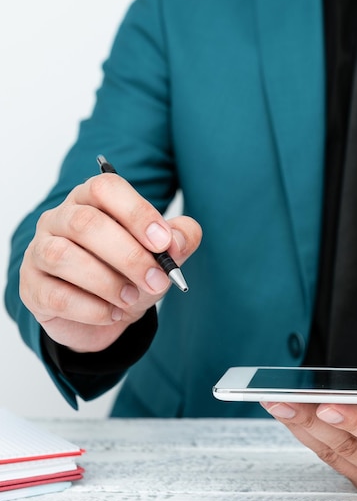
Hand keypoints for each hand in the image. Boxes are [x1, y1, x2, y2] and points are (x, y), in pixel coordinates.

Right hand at [19, 172, 201, 352]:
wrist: (108, 313)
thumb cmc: (132, 272)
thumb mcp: (163, 255)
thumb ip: (179, 239)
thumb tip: (176, 241)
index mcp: (93, 200)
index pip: (105, 188)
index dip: (137, 213)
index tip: (164, 242)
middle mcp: (60, 218)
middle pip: (85, 223)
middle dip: (129, 255)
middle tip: (158, 280)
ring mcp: (40, 251)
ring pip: (63, 257)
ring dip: (107, 283)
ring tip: (133, 299)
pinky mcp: (32, 287)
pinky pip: (56, 296)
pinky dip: (92, 309)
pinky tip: (113, 313)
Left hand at [261, 401, 356, 498]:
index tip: (328, 406)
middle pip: (347, 447)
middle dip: (312, 422)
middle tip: (283, 398)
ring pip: (328, 450)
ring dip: (299, 425)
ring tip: (273, 399)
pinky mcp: (353, 469)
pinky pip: (323, 450)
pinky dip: (302, 428)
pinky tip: (284, 408)